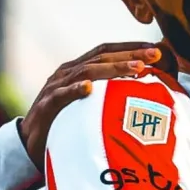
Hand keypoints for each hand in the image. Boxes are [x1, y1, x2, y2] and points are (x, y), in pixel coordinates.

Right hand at [20, 42, 160, 168]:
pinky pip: (60, 95)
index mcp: (79, 68)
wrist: (33, 141)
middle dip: (130, 54)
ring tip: (136, 68)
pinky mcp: (46, 105)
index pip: (107, 51)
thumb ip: (112, 91)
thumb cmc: (69, 120)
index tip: (157, 48)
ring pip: (86, 72)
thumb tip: (148, 89)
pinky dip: (74, 90)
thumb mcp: (92, 102)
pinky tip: (88, 88)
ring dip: (113, 69)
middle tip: (156, 54)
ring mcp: (56, 87)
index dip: (131, 47)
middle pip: (102, 57)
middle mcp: (68, 73)